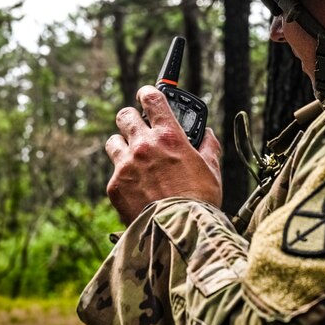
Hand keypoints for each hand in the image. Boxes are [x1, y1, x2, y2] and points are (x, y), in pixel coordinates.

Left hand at [105, 85, 221, 224]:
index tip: (146, 95)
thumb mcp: (211, 169)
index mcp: (169, 136)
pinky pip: (114, 172)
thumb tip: (207, 135)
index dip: (147, 93)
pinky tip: (136, 188)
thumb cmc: (200, 201)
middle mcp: (144, 145)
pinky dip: (124, 177)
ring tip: (133, 159)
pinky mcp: (115, 185)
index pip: (152, 98)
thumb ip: (208, 146)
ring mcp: (126, 165)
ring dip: (122, 146)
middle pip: (124, 115)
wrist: (180, 231)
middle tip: (138, 128)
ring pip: (113, 142)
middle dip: (130, 119)